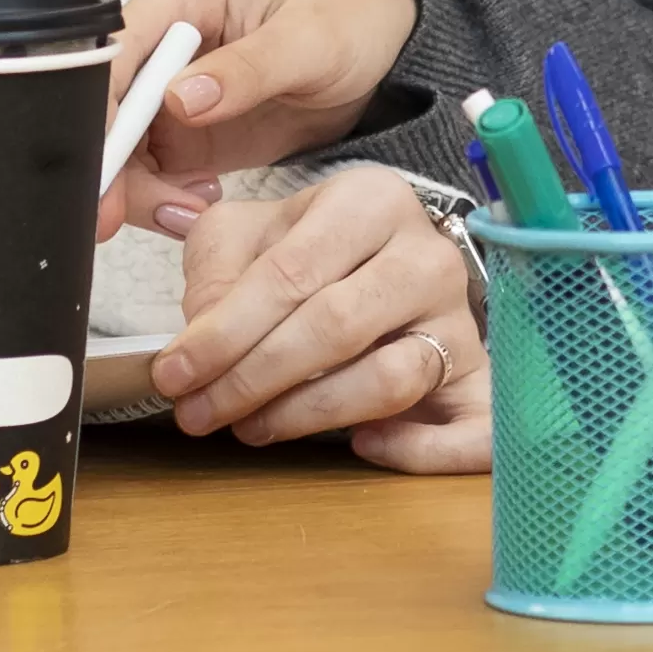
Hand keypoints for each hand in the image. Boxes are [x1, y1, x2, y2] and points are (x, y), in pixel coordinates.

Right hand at [103, 0, 420, 202]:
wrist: (386, 49)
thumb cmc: (353, 17)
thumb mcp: (313, 39)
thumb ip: (250, 68)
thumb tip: (179, 100)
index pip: (115, 49)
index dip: (100, 110)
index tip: (103, 168)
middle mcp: (162, 38)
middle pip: (103, 106)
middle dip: (109, 166)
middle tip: (121, 219)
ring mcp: (167, 86)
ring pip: (119, 147)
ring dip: (137, 190)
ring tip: (189, 211)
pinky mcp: (181, 129)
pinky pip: (148, 170)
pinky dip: (161, 198)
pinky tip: (196, 206)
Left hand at [134, 165, 489, 467]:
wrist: (379, 258)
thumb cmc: (306, 251)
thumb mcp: (245, 236)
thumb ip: (215, 273)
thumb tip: (202, 340)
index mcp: (371, 202)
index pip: (292, 273)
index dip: (224, 332)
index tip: (173, 375)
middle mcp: (427, 256)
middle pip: (338, 326)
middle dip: (254, 378)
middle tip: (199, 413)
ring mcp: (461, 320)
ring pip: (391, 378)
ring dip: (310, 415)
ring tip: (253, 427)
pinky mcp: (479, 380)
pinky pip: (471, 426)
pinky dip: (421, 449)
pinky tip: (365, 445)